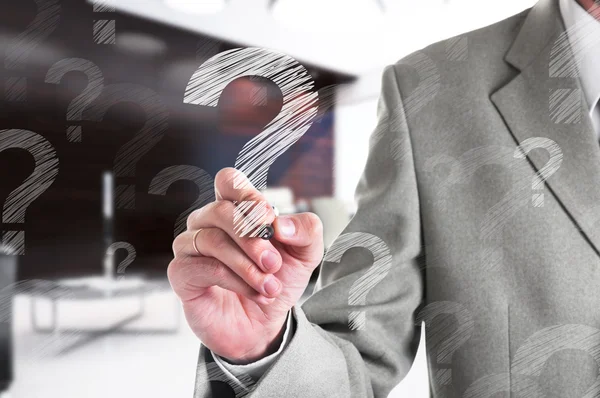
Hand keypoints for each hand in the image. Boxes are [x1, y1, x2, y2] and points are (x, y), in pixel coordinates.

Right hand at [168, 167, 323, 363]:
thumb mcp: (305, 254)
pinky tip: (255, 294)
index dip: (248, 196)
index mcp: (235, 208)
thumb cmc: (277, 280)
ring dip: (247, 265)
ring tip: (270, 286)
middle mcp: (207, 222)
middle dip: (253, 238)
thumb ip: (305, 229)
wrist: (264, 324)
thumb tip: (280, 224)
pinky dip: (235, 281)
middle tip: (274, 263)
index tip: (270, 221)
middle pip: (221, 210)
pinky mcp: (181, 273)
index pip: (228, 181)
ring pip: (212, 239)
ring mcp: (190, 246)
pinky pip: (203, 267)